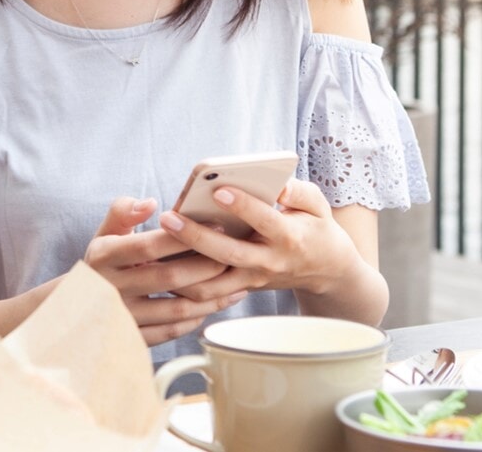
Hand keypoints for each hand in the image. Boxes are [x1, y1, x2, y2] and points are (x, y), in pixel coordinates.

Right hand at [82, 197, 245, 345]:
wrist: (76, 306)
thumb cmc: (102, 263)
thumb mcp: (104, 233)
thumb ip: (123, 211)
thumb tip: (150, 203)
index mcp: (105, 256)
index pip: (149, 245)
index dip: (185, 237)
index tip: (217, 227)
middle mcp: (111, 287)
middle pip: (170, 278)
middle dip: (208, 266)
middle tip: (234, 256)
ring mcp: (123, 315)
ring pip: (177, 309)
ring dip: (212, 297)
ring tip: (236, 284)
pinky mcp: (132, 337)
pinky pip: (171, 332)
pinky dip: (195, 320)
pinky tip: (212, 306)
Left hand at [161, 179, 367, 302]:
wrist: (326, 270)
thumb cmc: (315, 228)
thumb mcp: (318, 205)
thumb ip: (300, 192)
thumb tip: (279, 185)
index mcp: (289, 237)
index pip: (264, 221)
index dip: (243, 206)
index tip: (219, 190)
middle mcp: (269, 262)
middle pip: (228, 254)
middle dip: (196, 236)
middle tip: (169, 217)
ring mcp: (253, 279)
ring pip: (213, 284)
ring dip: (182, 269)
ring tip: (155, 245)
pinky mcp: (242, 289)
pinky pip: (209, 294)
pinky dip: (184, 285)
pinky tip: (163, 265)